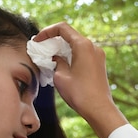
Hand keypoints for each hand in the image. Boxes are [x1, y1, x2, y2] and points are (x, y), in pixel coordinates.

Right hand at [34, 22, 126, 137]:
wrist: (99, 109)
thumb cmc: (80, 94)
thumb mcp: (60, 76)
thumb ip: (56, 62)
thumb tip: (56, 58)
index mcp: (83, 46)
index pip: (62, 28)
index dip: (47, 31)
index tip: (37, 40)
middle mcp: (93, 47)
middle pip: (71, 35)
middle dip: (55, 40)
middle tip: (42, 49)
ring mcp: (98, 56)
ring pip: (77, 45)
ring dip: (63, 49)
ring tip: (51, 59)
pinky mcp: (99, 64)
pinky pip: (83, 54)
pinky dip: (72, 56)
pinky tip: (63, 66)